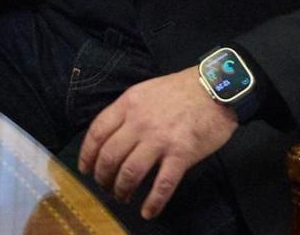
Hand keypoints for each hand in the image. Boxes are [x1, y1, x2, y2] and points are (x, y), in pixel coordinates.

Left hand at [78, 68, 238, 219]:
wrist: (214, 87)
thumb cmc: (179, 90)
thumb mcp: (143, 92)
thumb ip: (126, 112)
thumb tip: (111, 134)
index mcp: (127, 105)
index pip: (97, 133)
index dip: (87, 154)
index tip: (85, 169)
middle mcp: (139, 123)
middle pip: (110, 156)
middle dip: (103, 177)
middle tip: (104, 187)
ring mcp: (160, 139)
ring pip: (131, 172)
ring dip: (122, 189)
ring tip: (122, 197)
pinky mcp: (182, 154)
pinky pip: (163, 183)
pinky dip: (153, 202)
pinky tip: (148, 212)